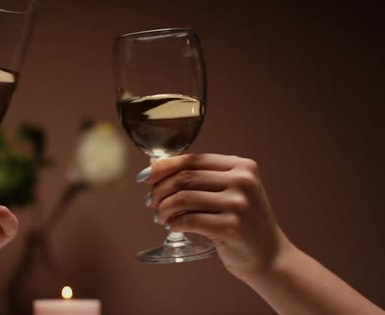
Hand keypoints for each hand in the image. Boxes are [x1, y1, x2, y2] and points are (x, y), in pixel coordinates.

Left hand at [144, 154, 290, 279]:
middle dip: (159, 189)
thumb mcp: (235, 191)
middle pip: (184, 178)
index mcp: (242, 166)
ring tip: (159, 216)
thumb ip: (204, 178)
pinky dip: (174, 223)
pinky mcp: (230, 227)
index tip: (146, 176)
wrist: (270, 257)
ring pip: (182, 198)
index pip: (193, 159)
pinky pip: (188, 220)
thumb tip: (157, 169)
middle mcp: (242, 181)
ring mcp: (238, 204)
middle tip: (150, 201)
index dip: (164, 166)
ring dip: (163, 208)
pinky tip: (172, 226)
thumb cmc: (244, 223)